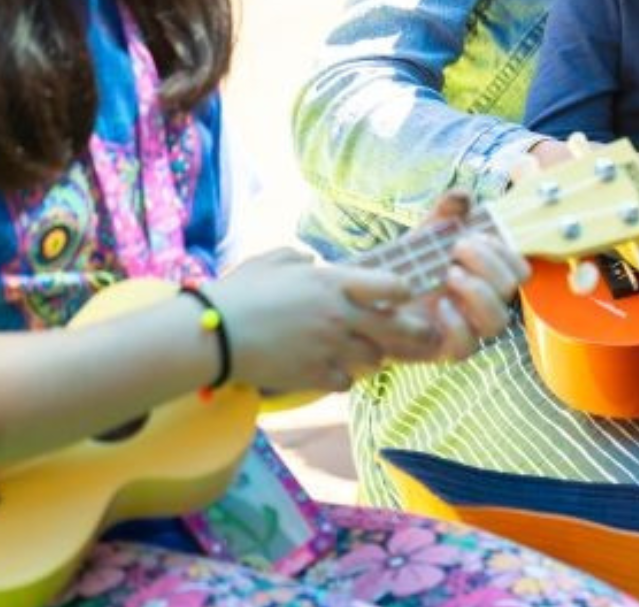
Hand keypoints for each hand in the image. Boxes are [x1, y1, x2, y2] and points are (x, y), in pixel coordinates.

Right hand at [209, 253, 438, 395]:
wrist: (213, 334)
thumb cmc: (241, 291)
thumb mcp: (274, 261)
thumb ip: (300, 258)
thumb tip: (313, 261)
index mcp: (335, 282)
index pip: (393, 286)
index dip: (402, 291)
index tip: (400, 295)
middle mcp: (341, 315)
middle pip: (398, 328)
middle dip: (415, 332)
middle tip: (424, 335)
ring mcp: (331, 348)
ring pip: (376, 358)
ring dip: (373, 353)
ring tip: (363, 350)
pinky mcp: (316, 376)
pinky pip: (348, 381)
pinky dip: (344, 376)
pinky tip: (333, 368)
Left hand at [404, 192, 531, 361]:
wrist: (372, 301)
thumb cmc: (406, 268)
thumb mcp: (425, 236)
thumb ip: (443, 214)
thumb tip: (462, 195)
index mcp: (486, 276)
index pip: (519, 268)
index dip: (504, 251)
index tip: (474, 234)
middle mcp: (484, 303)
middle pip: (512, 288)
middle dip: (488, 263)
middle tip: (457, 249)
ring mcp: (469, 328)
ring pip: (498, 321)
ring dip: (478, 292)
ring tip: (449, 275)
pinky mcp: (446, 349)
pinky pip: (467, 346)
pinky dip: (457, 324)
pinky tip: (439, 305)